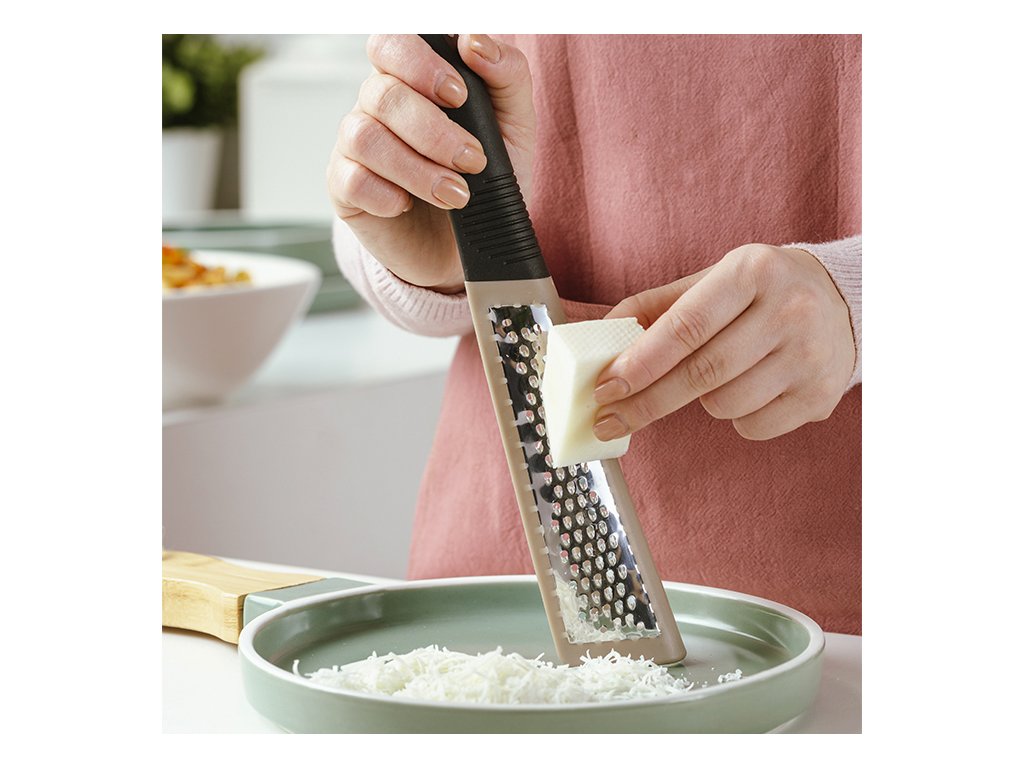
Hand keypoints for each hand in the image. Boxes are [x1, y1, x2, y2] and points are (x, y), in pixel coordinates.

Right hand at [327, 34, 535, 293]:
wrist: (469, 246)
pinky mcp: (345, 187)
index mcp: (414, 79)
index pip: (394, 42)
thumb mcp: (514, 127)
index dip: (420, 62)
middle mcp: (379, 105)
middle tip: (471, 160)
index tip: (459, 95)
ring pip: (365, 136)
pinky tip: (410, 206)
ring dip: (418, 169)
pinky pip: (353, 180)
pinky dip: (388, 195)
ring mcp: (356, 145)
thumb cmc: (487, 179)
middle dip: (432, 130)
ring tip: (455, 195)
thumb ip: (506, 76)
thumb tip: (475, 42)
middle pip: (382, 92)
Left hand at [592, 244, 855, 440]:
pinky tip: (749, 389)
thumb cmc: (761, 292)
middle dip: (647, 402)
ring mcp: (810, 356)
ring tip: (716, 376)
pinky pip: (752, 427)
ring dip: (701, 401)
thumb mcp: (712, 281)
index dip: (640, 362)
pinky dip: (735, 417)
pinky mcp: (820, 396)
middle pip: (701, 373)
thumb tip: (601, 336)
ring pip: (724, 405)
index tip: (606, 387)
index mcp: (752, 272)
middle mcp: (789, 310)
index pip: (686, 326)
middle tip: (609, 419)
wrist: (843, 302)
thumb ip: (656, 307)